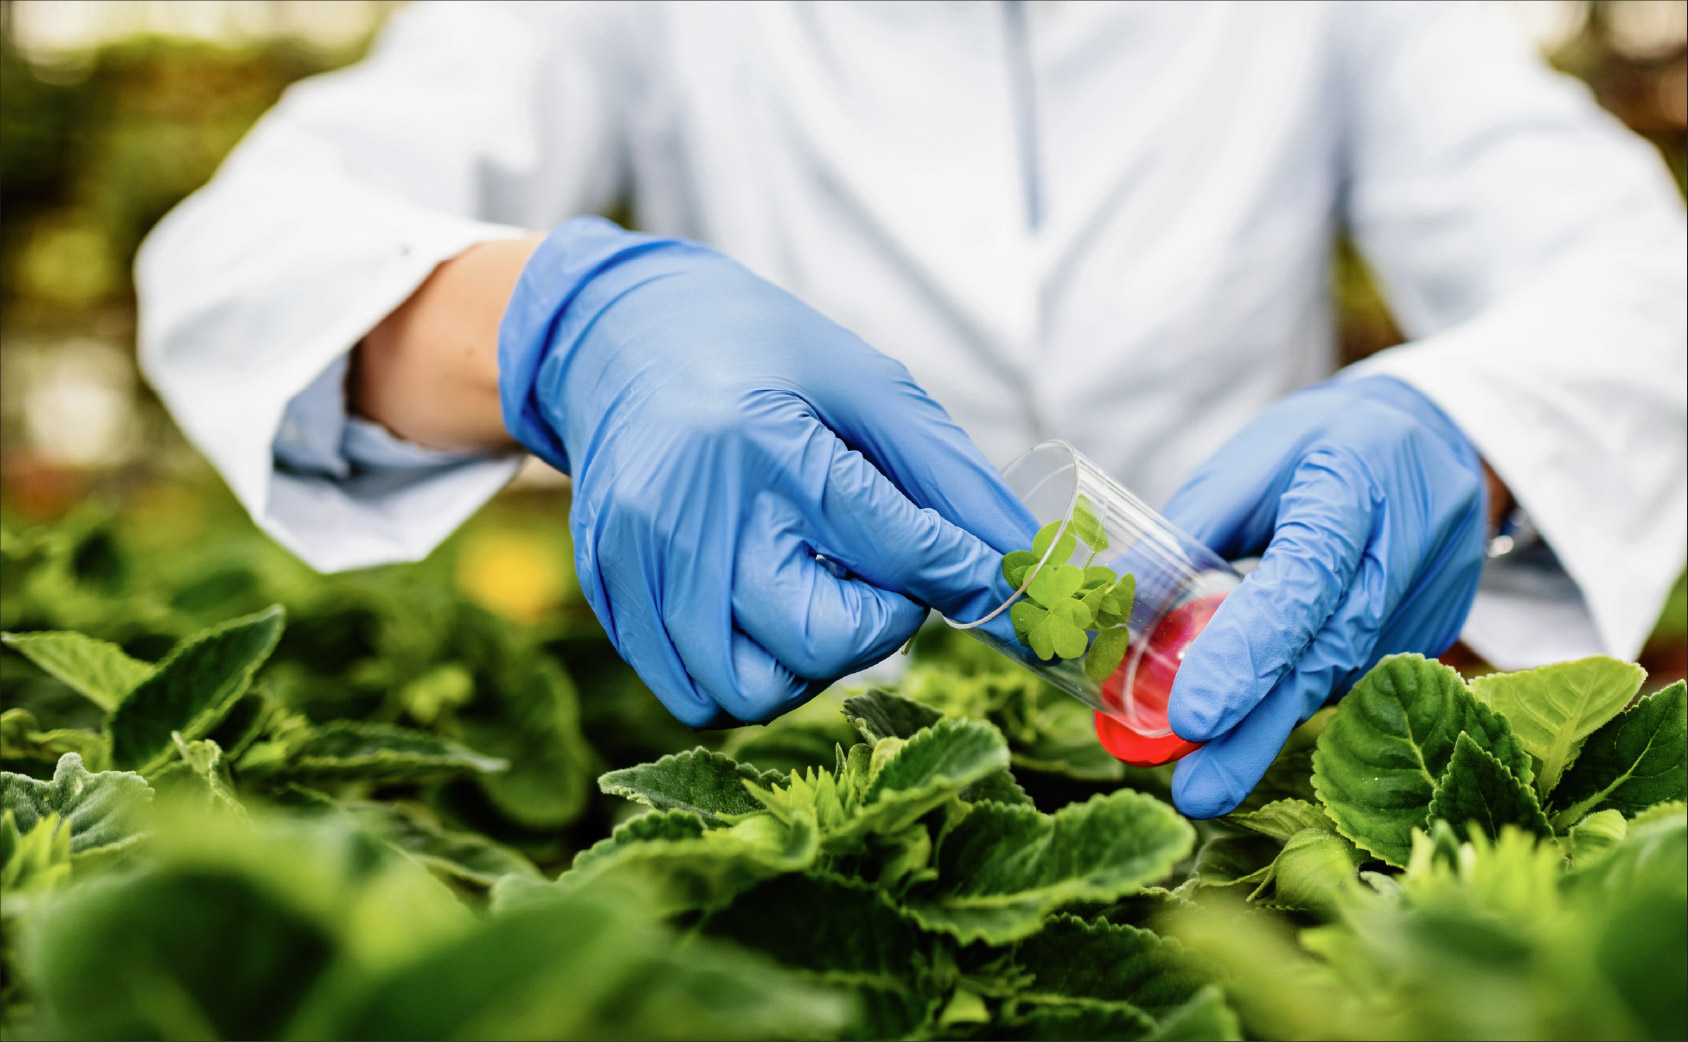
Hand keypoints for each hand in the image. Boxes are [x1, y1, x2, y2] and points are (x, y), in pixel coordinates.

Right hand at [499, 218, 1029, 725]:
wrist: (619, 333)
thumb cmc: (758, 354)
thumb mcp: (866, 386)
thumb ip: (950, 479)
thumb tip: (1030, 563)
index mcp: (767, 447)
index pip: (899, 551)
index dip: (968, 579)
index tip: (1012, 593)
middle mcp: (693, 514)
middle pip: (820, 641)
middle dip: (879, 623)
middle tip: (878, 569)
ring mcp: (639, 563)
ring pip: (752, 690)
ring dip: (810, 662)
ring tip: (814, 590)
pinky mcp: (608, 593)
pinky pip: (694, 694)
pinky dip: (748, 674)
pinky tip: (762, 609)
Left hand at [1161, 375, 1487, 816]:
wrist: (1438, 436)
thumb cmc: (1323, 445)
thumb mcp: (1251, 463)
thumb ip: (1189, 534)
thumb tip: (1112, 606)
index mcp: (1350, 488)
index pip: (1300, 581)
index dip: (1247, 652)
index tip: (1193, 717)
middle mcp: (1401, 553)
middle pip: (1323, 654)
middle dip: (1256, 731)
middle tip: (1194, 792)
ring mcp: (1427, 602)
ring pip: (1337, 678)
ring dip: (1269, 728)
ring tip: (1203, 775)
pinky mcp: (1431, 635)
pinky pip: (1353, 678)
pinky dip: (1297, 701)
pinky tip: (1254, 726)